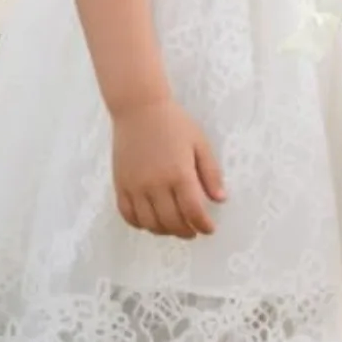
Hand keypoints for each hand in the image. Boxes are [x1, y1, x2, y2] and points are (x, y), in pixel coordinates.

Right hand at [112, 98, 225, 238]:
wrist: (140, 109)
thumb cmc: (174, 123)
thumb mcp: (200, 143)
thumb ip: (211, 173)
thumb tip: (220, 199)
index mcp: (179, 174)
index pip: (193, 211)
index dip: (203, 225)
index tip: (209, 229)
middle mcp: (155, 185)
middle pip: (171, 222)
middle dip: (186, 231)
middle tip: (194, 231)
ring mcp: (135, 187)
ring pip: (149, 223)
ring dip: (164, 231)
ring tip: (175, 228)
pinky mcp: (120, 185)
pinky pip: (128, 215)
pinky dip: (141, 224)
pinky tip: (152, 222)